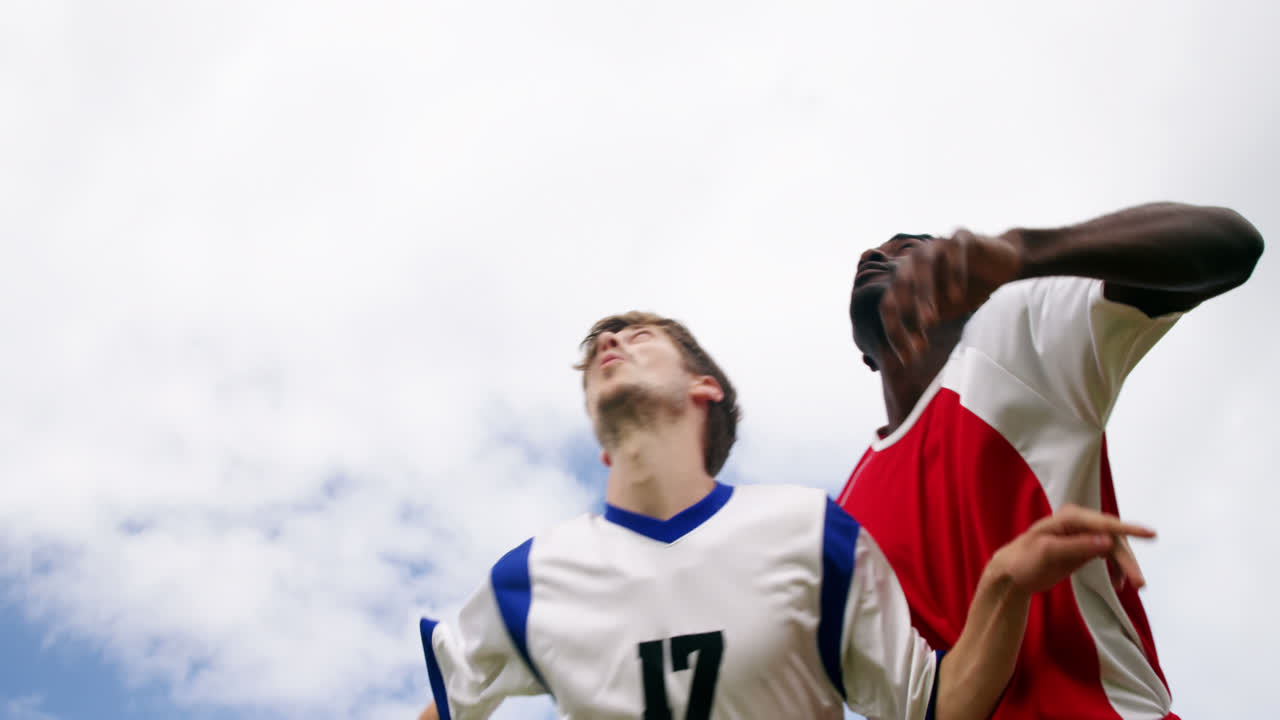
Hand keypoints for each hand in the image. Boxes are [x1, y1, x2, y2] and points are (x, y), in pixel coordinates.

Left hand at [878, 229, 1022, 365]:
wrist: (1001, 265)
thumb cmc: (966, 292)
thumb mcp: (942, 312)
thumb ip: (922, 326)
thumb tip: (907, 362)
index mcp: (906, 279)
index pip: (889, 305)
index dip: (895, 332)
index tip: (908, 359)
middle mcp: (916, 260)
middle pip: (900, 284)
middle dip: (907, 315)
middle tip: (919, 343)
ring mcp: (938, 245)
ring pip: (922, 263)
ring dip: (923, 293)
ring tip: (931, 321)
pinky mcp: (962, 238)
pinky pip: (954, 251)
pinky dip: (953, 273)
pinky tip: (957, 296)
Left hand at [990, 504, 1155, 595]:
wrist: (1013, 574)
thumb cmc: (1025, 560)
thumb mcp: (1049, 553)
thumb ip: (1078, 547)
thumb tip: (1107, 542)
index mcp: (1070, 518)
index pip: (1105, 523)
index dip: (1129, 529)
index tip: (1152, 534)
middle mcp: (1080, 522)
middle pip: (1113, 538)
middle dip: (1127, 560)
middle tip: (1139, 583)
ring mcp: (1084, 535)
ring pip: (1114, 548)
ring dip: (1125, 566)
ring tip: (1133, 586)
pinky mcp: (1085, 548)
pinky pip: (1109, 556)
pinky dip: (1116, 569)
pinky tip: (1118, 584)